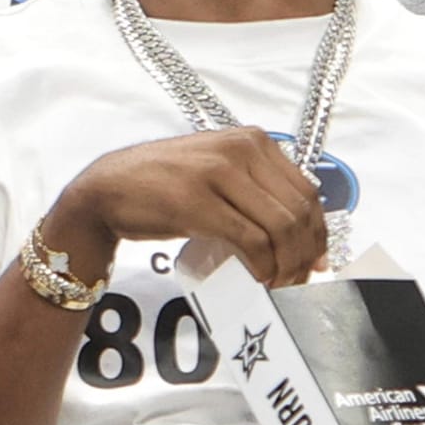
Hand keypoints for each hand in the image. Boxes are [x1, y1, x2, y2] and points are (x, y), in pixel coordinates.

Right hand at [50, 127, 326, 288]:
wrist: (106, 190)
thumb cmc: (161, 186)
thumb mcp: (215, 171)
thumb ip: (253, 186)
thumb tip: (300, 229)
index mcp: (251, 140)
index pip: (306, 189)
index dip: (318, 231)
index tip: (316, 260)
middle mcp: (240, 149)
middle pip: (298, 210)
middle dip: (306, 253)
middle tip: (298, 281)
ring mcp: (217, 173)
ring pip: (280, 226)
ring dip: (288, 264)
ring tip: (279, 283)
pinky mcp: (198, 202)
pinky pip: (251, 239)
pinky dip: (263, 265)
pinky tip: (260, 278)